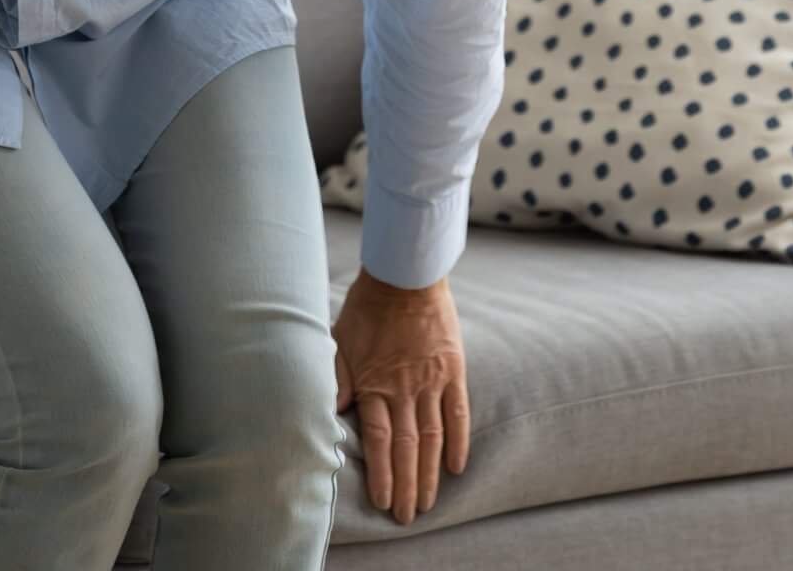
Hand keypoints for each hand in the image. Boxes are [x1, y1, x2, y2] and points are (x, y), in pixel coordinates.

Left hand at [332, 268, 469, 524]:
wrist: (405, 275)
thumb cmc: (367, 307)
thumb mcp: (339, 342)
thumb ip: (337, 379)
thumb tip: (333, 412)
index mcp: (375, 384)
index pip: (381, 441)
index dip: (383, 474)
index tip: (383, 501)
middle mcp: (404, 389)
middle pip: (408, 448)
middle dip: (407, 486)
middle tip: (408, 516)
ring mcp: (431, 382)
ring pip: (433, 437)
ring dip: (430, 473)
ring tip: (428, 501)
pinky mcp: (452, 369)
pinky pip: (459, 412)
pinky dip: (459, 441)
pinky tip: (456, 466)